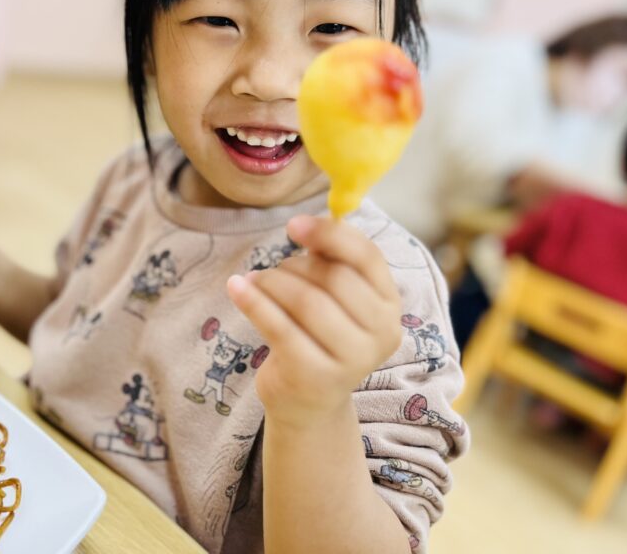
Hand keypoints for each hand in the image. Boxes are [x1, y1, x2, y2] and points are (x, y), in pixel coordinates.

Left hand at [227, 215, 401, 427]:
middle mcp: (381, 335)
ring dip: (273, 282)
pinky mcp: (314, 376)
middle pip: (334, 278)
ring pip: (306, 300)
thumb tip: (308, 225)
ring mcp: (351, 360)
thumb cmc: (319, 337)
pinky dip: (253, 301)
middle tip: (274, 270)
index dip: (330, 234)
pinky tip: (236, 287)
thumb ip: (331, 264)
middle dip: (295, 265)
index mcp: (390, 306)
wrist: (308, 403)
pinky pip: (279, 326)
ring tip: (256, 281)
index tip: (294, 224)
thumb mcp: (335, 300)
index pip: (367, 257)